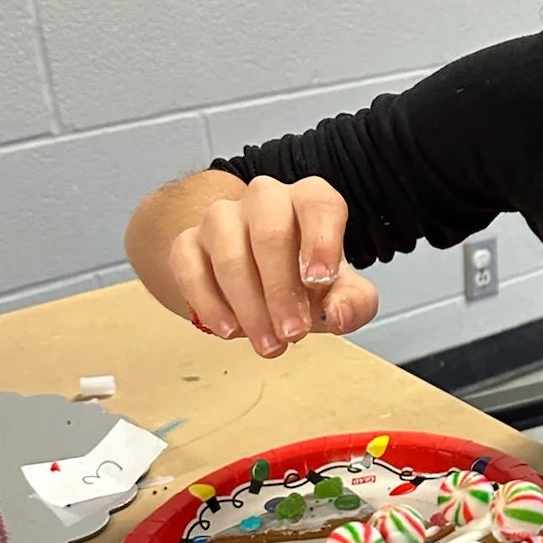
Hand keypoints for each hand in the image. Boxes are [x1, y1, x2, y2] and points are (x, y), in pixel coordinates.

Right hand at [168, 175, 378, 357]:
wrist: (259, 275)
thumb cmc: (305, 276)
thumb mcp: (342, 292)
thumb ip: (354, 303)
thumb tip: (337, 315)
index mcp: (308, 200)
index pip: (318, 204)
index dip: (321, 241)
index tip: (320, 281)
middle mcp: (264, 199)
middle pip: (270, 234)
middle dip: (282, 291)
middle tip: (293, 333)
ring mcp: (221, 217)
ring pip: (229, 253)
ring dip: (249, 306)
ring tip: (268, 343)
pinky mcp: (188, 242)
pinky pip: (190, 268)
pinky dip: (209, 303)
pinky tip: (229, 329)